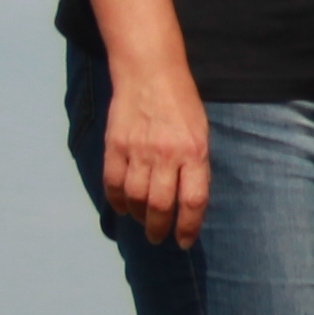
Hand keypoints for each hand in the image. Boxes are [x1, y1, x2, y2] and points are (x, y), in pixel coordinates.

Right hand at [100, 66, 210, 247]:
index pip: (193, 200)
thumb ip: (195, 166)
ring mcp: (138, 150)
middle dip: (160, 228)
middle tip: (159, 238)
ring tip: (144, 223)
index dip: (188, 227)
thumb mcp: (201, 134)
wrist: (150, 73)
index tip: (183, 241)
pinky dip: (117, 200)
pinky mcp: (115, 145)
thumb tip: (188, 202)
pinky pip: (113, 182)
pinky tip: (123, 208)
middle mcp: (166, 154)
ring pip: (135, 197)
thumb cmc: (182, 105)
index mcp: (195, 152)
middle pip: (161, 204)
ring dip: (139, 216)